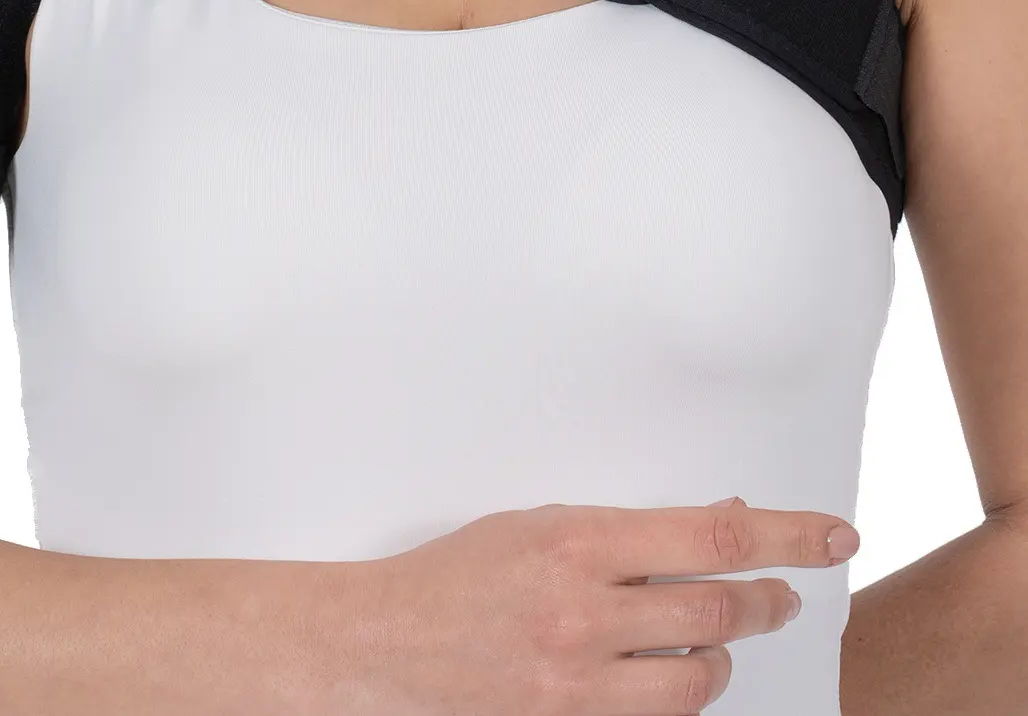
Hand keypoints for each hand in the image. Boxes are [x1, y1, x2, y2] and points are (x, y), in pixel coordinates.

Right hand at [327, 495, 858, 713]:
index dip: (786, 534)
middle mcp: (586, 610)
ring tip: (721, 635)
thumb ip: (625, 530)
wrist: (388, 644)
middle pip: (721, 608)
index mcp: (577, 541)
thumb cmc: (456, 574)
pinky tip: (670, 671)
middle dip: (772, 599)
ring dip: (725, 652)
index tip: (832, 533)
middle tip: (786, 594)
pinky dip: (679, 691)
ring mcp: (581, 678)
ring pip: (703, 675)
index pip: (712, 534)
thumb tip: (716, 523)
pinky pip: (660, 715)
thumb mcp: (539, 524)